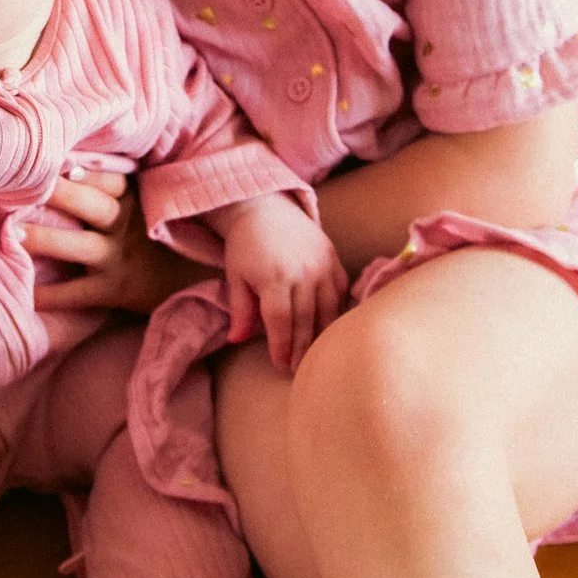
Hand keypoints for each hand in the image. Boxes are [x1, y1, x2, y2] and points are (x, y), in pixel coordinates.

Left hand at [26, 171, 212, 314]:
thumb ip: (118, 179)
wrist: (199, 281)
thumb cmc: (163, 231)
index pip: (108, 177)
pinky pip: (79, 294)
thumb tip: (70, 154)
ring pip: (80, 246)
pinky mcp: (116, 290)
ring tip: (14, 232)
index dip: (80, 168)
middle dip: (58, 193)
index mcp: (135, 197)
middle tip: (20, 184)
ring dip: (47, 239)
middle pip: (91, 204)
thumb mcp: (151, 197)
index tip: (49, 155)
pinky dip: (52, 296)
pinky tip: (26, 294)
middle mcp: (127, 224)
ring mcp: (121, 258)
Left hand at [216, 195, 348, 372]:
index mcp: (275, 277)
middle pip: (306, 321)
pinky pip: (341, 292)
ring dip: (322, 335)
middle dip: (301, 349)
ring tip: (315, 354)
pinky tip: (330, 327)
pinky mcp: (333, 258)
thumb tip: (236, 340)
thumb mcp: (235, 276)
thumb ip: (240, 310)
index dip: (282, 348)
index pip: (282, 323)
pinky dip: (337, 311)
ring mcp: (322, 264)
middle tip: (298, 369)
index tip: (280, 366)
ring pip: (328, 310)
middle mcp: (303, 272)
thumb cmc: (244, 245)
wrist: (264, 207)